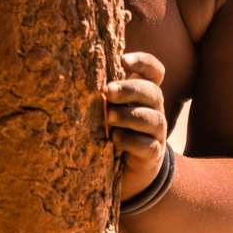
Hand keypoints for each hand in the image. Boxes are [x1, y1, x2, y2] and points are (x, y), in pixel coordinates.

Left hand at [106, 52, 167, 201]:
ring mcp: (156, 132)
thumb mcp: (111, 108)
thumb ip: (106, 92)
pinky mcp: (152, 154)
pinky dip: (132, 141)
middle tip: (108, 91)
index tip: (123, 60)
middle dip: (131, 89)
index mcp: (144, 94)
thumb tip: (75, 71)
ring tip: (109, 117)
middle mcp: (154, 109)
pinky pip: (148, 145)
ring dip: (130, 115)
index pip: (154, 71)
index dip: (143, 62)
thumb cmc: (114, 130)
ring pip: (153, 118)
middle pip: (153, 91)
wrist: (128, 171)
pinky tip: (115, 139)